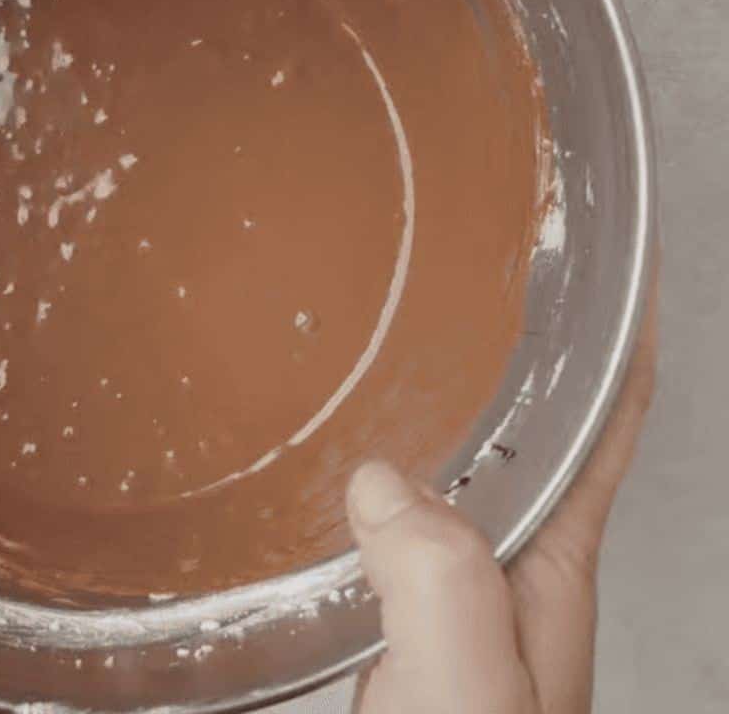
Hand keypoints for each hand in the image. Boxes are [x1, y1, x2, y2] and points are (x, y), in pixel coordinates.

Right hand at [348, 283, 657, 713]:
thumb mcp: (466, 685)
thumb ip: (441, 582)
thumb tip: (383, 481)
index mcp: (548, 575)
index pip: (599, 437)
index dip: (618, 353)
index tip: (615, 278)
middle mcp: (506, 575)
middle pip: (529, 445)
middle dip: (514, 362)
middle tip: (478, 278)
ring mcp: (450, 601)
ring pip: (453, 481)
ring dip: (436, 418)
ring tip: (400, 351)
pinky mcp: (394, 625)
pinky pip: (390, 528)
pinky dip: (370, 486)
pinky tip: (333, 476)